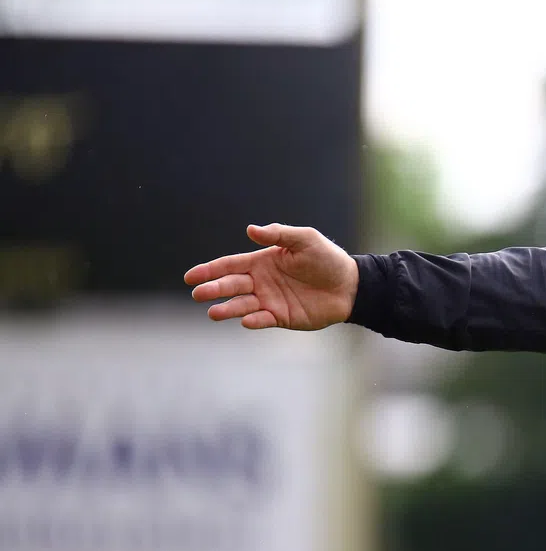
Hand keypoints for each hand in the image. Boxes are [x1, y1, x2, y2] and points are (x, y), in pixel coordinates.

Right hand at [184, 224, 357, 329]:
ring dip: (227, 308)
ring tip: (213, 312)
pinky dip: (254, 320)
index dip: (209, 270)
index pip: (230, 265)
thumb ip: (278, 235)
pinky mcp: (281, 317)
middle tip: (198, 293)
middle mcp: (261, 282)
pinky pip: (263, 319)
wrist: (349, 286)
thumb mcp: (305, 240)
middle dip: (213, 289)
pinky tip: (246, 320)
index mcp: (262, 262)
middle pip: (231, 285)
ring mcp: (270, 300)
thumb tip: (250, 230)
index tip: (190, 277)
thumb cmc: (327, 259)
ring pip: (242, 304)